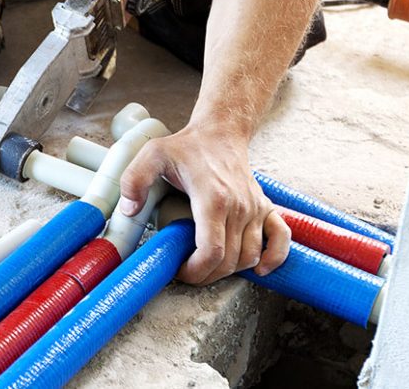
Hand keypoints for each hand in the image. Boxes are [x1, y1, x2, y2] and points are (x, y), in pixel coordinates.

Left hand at [119, 124, 290, 284]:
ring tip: (207, 266)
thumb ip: (134, 180)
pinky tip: (259, 268)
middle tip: (187, 272)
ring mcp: (255, 208)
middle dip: (206, 275)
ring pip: (250, 256)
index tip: (179, 271)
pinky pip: (280, 239)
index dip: (195, 271)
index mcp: (213, 198)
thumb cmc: (187, 146)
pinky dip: (273, 258)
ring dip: (230, 270)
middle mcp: (239, 206)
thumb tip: (128, 210)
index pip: (211, 251)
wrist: (220, 132)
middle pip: (229, 261)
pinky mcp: (265, 207)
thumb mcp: (153, 155)